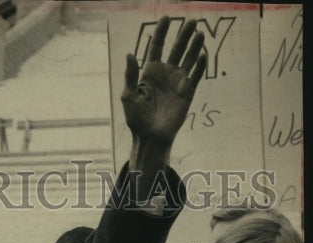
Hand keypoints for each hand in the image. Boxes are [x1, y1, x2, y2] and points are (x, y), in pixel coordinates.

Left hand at [123, 17, 205, 153]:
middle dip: (184, 34)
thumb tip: (129, 54)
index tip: (167, 17)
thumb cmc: (137, 119)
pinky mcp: (187, 92)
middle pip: (177, 48)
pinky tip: (202, 55)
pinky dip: (200, 66)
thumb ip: (130, 75)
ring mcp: (178, 81)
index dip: (162, 32)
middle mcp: (166, 73)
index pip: (157, 46)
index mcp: (150, 72)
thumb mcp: (128, 96)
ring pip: (189, 58)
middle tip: (192, 20)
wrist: (150, 137)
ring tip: (200, 32)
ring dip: (195, 45)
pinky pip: (196, 76)